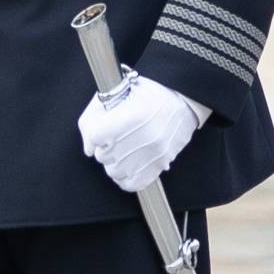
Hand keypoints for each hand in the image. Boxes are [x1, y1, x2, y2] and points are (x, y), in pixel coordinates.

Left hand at [78, 71, 211, 193]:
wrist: (184, 100)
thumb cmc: (149, 93)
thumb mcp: (119, 90)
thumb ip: (95, 115)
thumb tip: (89, 148)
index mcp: (134, 114)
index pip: (95, 135)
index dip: (92, 133)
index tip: (98, 130)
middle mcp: (145, 136)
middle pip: (103, 155)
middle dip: (103, 146)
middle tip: (112, 136)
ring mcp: (154, 153)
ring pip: (114, 171)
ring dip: (113, 162)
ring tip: (121, 148)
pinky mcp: (160, 165)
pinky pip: (132, 183)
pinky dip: (125, 177)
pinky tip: (127, 164)